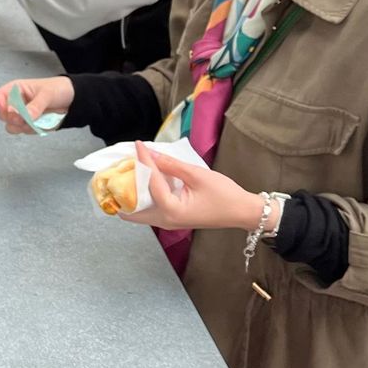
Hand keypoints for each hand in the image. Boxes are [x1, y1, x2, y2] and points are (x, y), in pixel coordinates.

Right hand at [0, 76, 72, 133]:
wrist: (73, 100)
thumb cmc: (58, 89)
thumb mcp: (47, 94)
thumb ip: (35, 106)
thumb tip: (24, 116)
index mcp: (16, 90)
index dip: (0, 104)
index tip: (9, 110)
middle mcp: (16, 103)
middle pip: (2, 115)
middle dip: (12, 118)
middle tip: (23, 118)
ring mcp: (22, 116)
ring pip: (11, 126)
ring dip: (21, 126)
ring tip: (34, 121)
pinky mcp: (29, 125)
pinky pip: (24, 132)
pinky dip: (32, 130)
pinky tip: (41, 123)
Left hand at [118, 141, 262, 231]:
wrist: (243, 212)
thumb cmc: (224, 195)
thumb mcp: (197, 175)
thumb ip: (171, 165)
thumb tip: (151, 153)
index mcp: (171, 211)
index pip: (150, 182)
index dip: (144, 160)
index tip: (138, 144)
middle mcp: (165, 221)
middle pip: (132, 208)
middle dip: (126, 188)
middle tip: (125, 166)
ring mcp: (168, 223)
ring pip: (139, 212)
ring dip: (133, 193)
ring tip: (132, 171)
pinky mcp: (172, 219)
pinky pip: (150, 210)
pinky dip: (143, 197)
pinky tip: (146, 180)